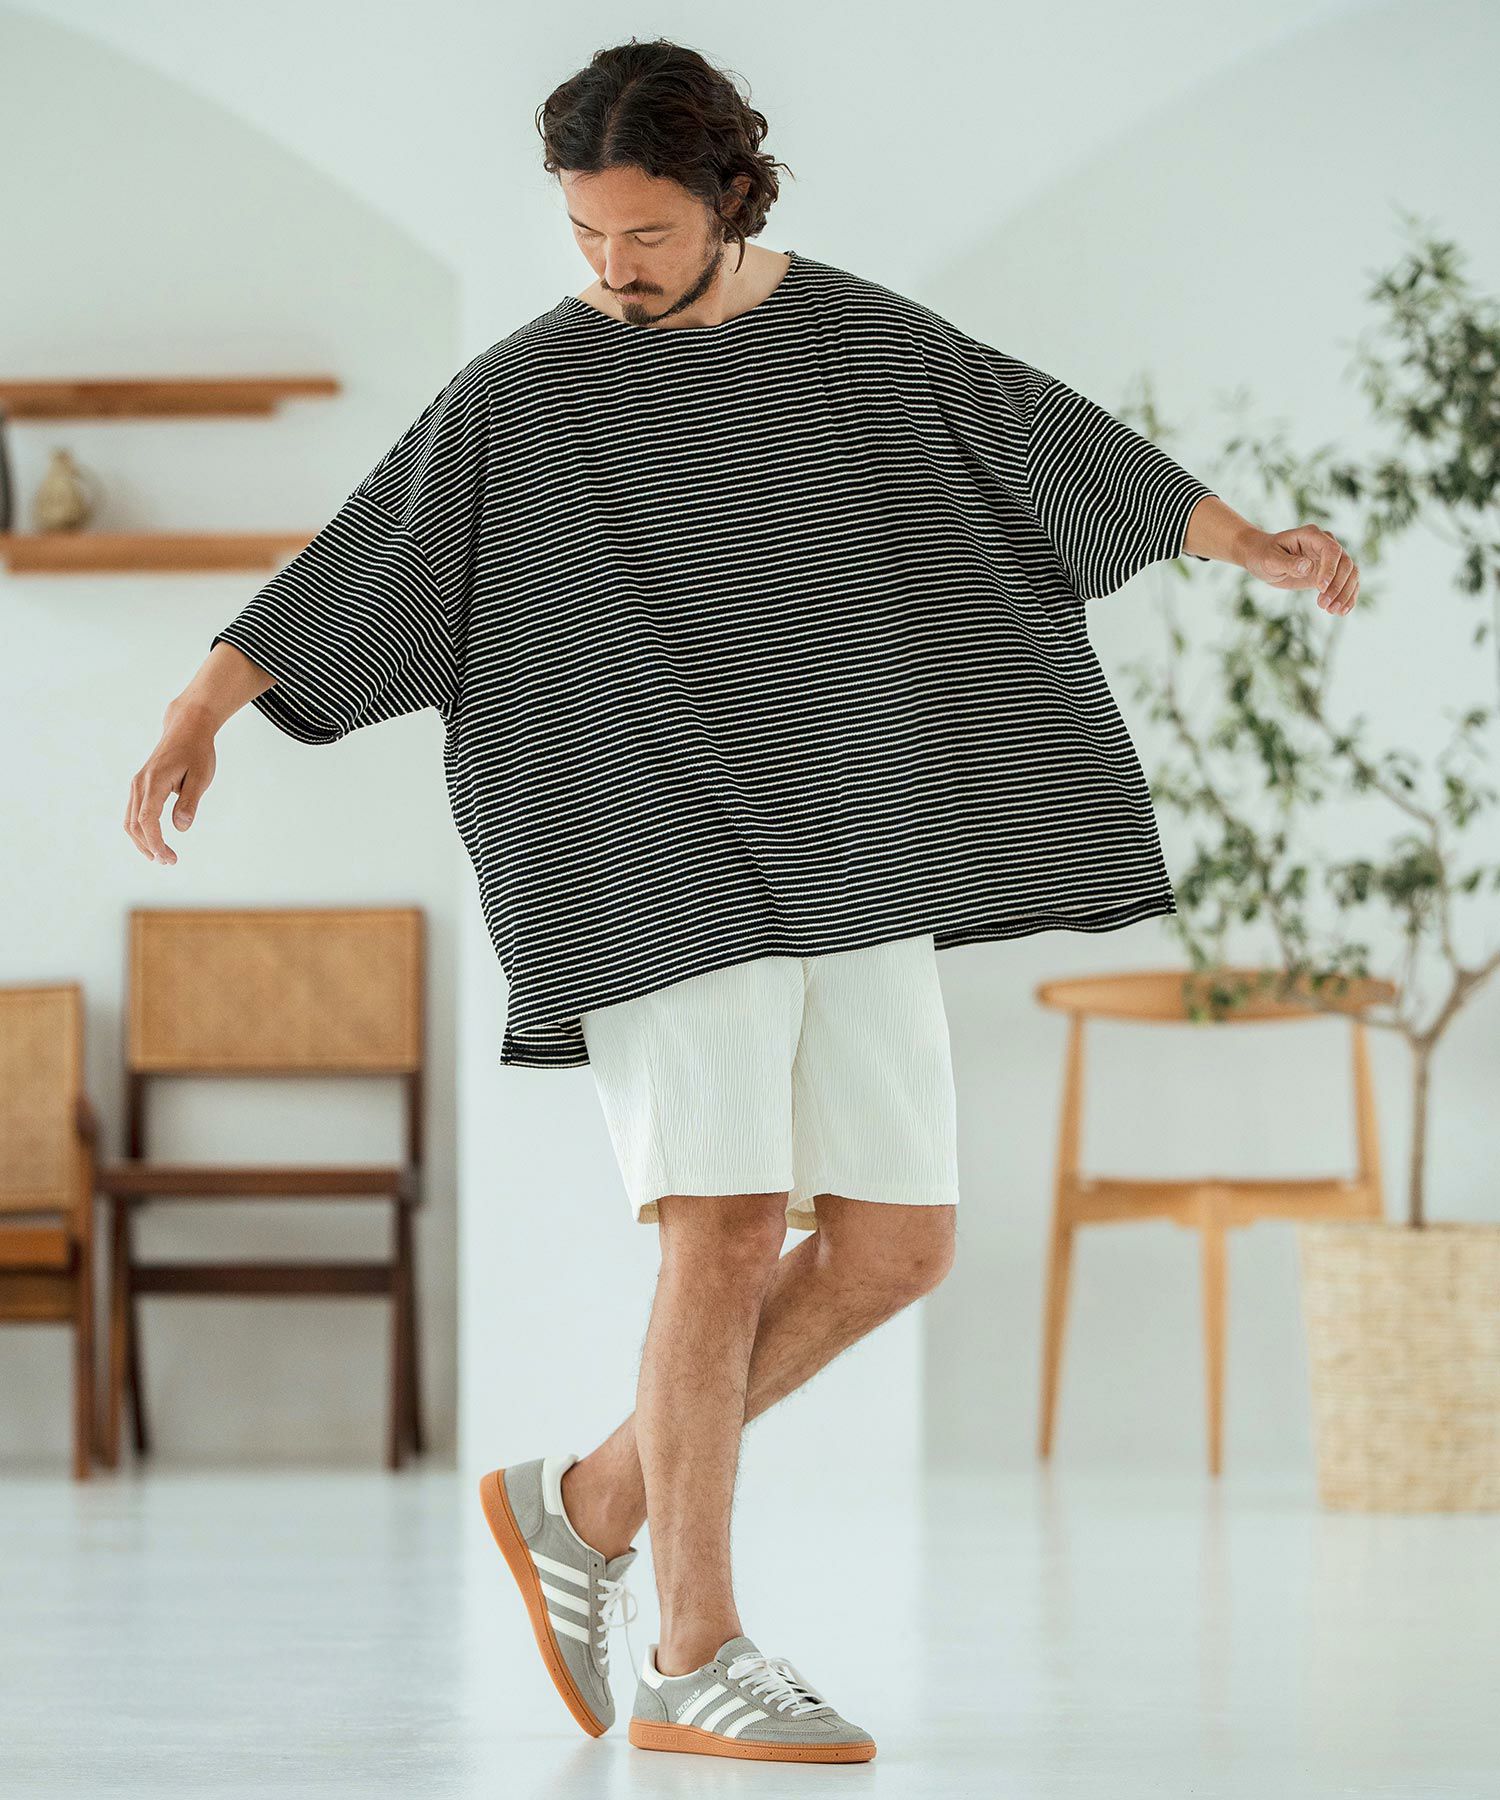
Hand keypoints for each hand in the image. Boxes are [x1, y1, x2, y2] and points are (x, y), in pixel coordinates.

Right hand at [125, 700, 217, 864]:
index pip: (147, 821)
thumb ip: (190, 802)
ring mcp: (137, 784)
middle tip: (170, 862)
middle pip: (134, 825)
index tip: (168, 859)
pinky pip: (134, 813)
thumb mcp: (201, 777)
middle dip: (149, 847)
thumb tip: (181, 827)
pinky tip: (154, 842)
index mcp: (154, 782)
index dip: (155, 843)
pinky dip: (141, 830)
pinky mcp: (140, 786)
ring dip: (143, 842)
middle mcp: (139, 784)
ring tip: (162, 857)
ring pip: (130, 821)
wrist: (186, 728)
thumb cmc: (197, 751)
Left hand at [1243, 525, 1358, 615]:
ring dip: (1345, 594)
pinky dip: (1347, 597)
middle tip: (1323, 605)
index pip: (1331, 550)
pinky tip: (1341, 612)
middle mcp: (1326, 544)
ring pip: (1351, 574)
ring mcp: (1330, 558)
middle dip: (1338, 586)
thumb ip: (1289, 563)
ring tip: (1332, 611)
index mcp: (1312, 535)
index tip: (1321, 588)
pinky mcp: (1330, 573)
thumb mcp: (1271, 559)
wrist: (1263, 558)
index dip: (1330, 569)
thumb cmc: (1264, 555)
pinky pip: (1346, 583)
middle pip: (1345, 563)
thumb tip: (1308, 567)